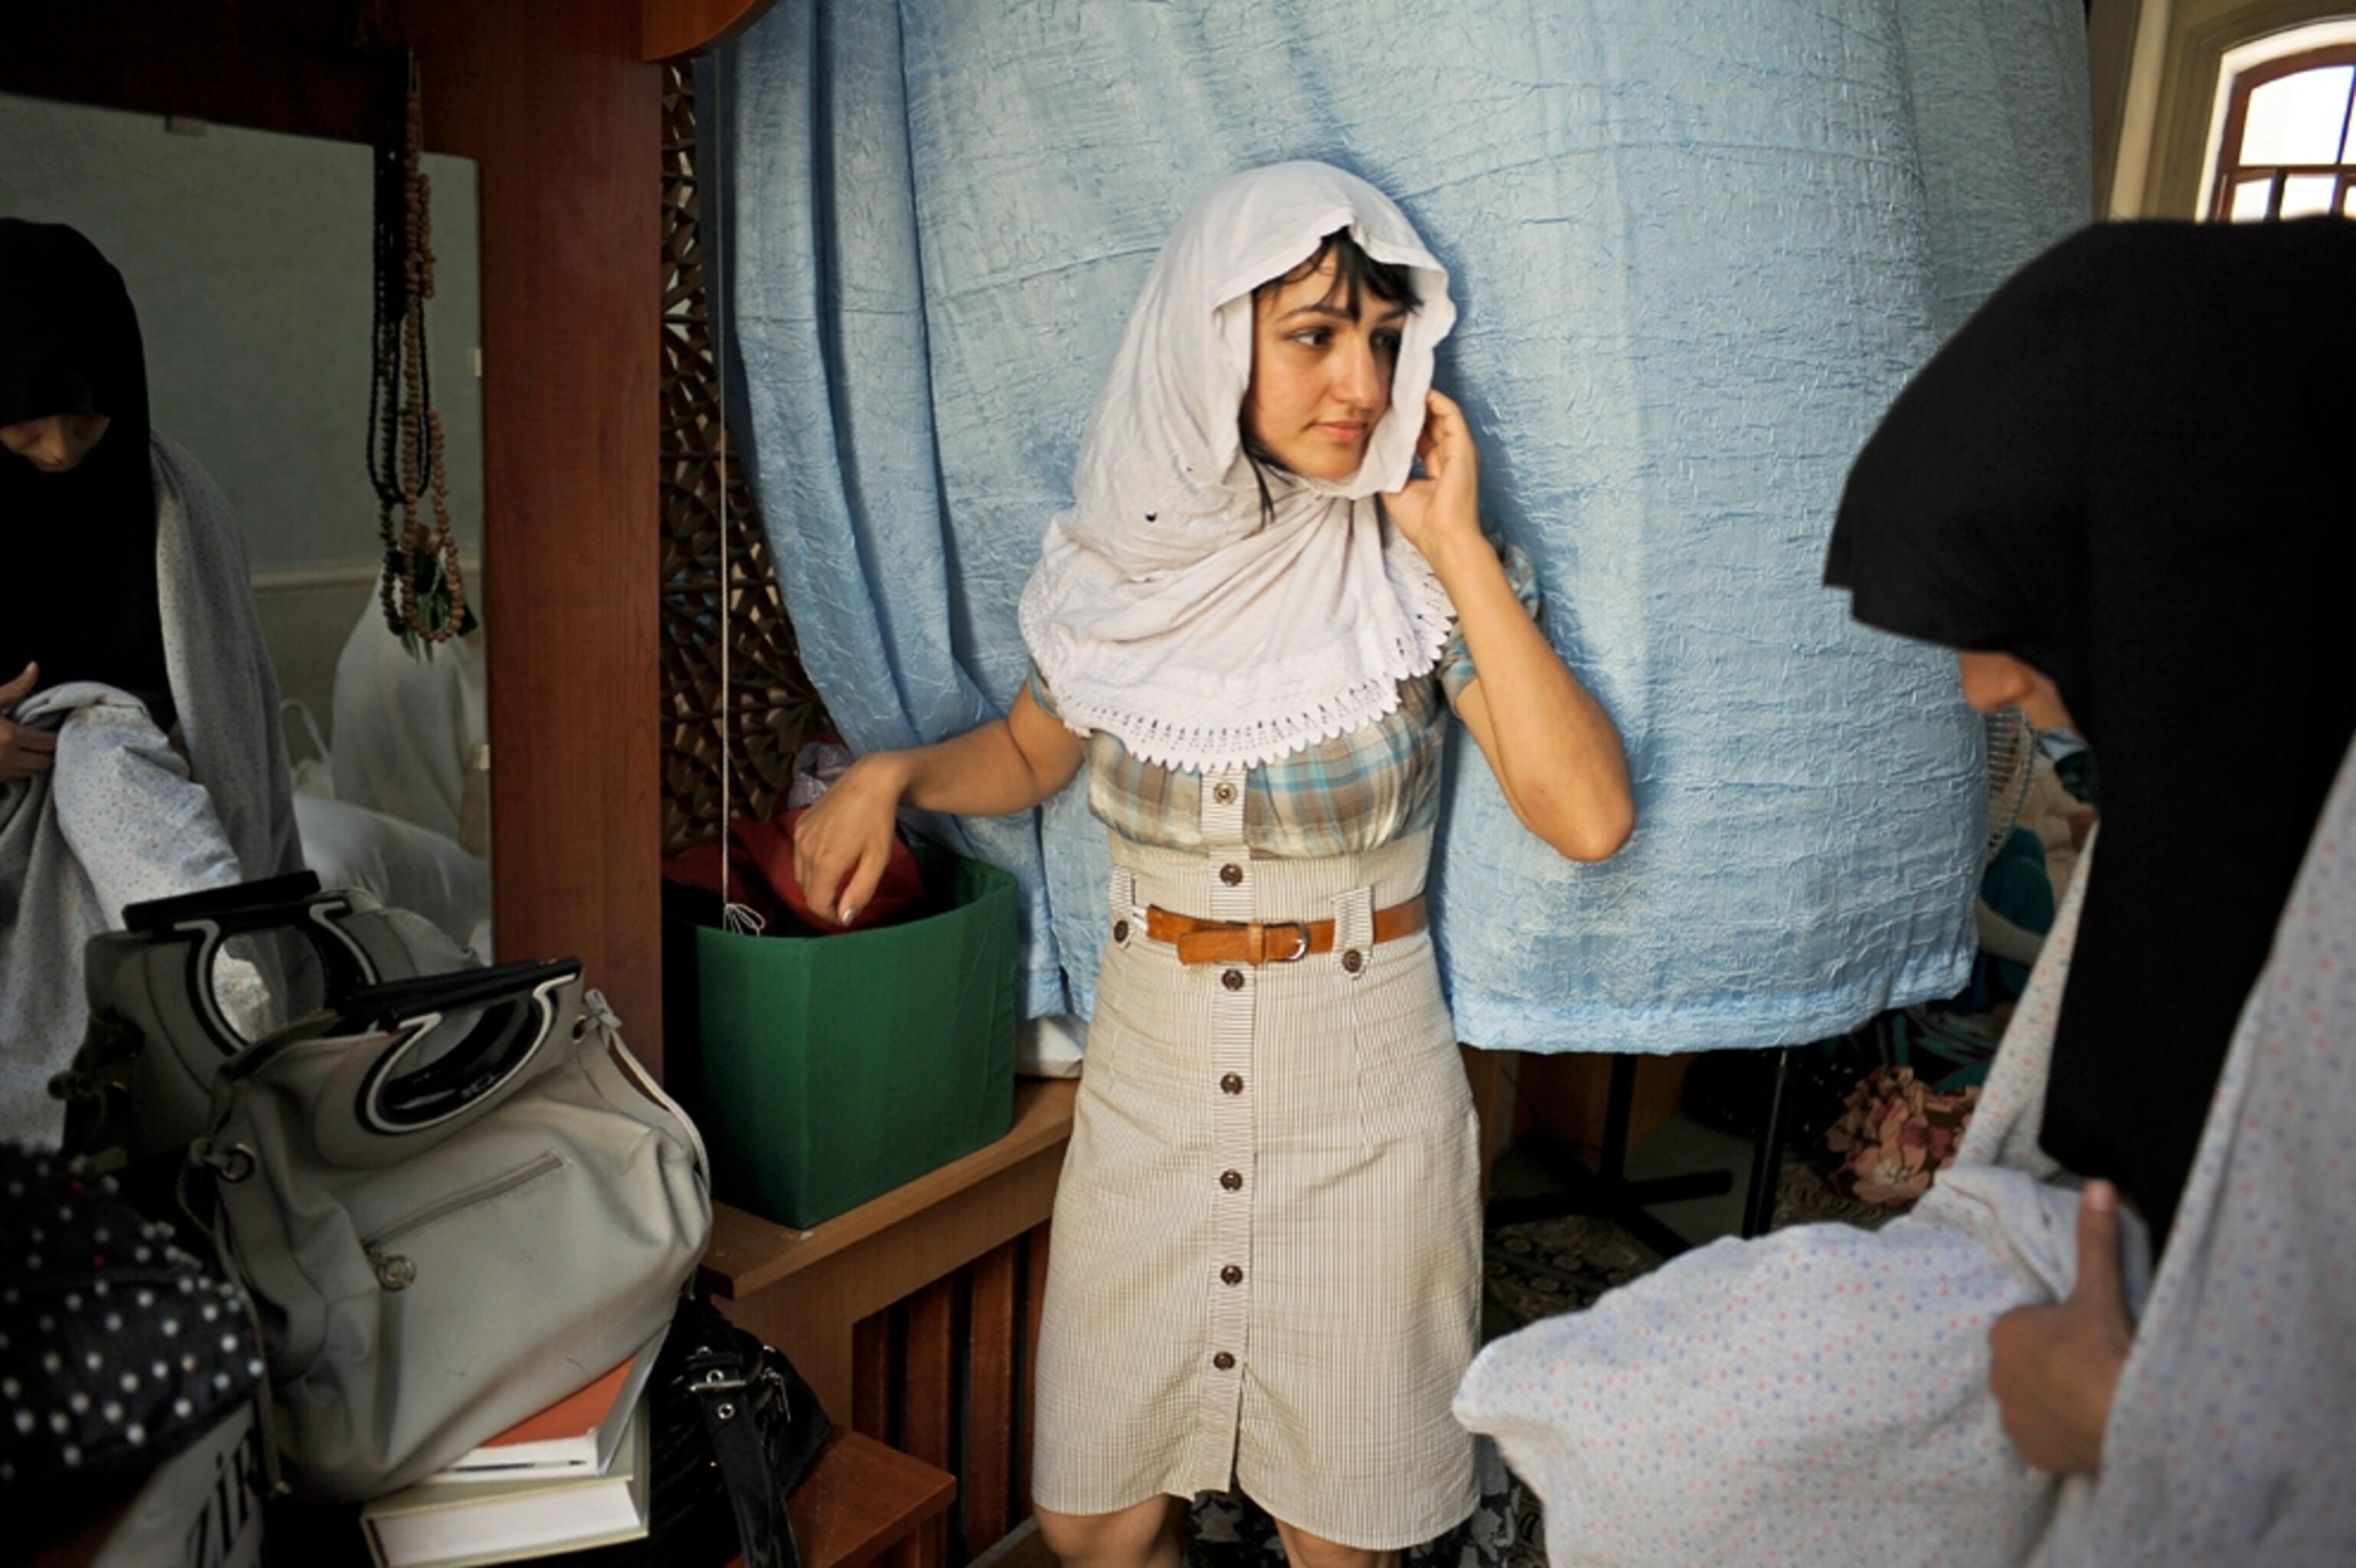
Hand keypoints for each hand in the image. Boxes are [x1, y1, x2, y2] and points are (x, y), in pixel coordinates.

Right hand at [1, 662, 56, 781]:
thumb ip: (16, 687)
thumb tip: (35, 666)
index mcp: (11, 737)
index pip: (50, 743)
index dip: (58, 736)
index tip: (58, 728)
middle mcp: (8, 758)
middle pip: (45, 761)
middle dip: (51, 750)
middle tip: (49, 737)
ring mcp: (0, 772)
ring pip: (32, 771)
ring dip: (36, 760)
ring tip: (34, 746)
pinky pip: (16, 776)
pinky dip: (21, 767)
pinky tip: (17, 754)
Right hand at [789, 753, 910, 926]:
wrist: (870, 780)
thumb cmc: (879, 821)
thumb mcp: (877, 860)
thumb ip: (860, 891)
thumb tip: (845, 918)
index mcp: (825, 862)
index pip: (816, 903)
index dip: (830, 916)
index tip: (845, 918)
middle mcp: (805, 850)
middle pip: (806, 890)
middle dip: (823, 902)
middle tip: (844, 903)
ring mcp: (800, 835)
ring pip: (800, 874)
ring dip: (815, 885)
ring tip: (837, 885)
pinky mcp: (800, 824)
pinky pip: (799, 856)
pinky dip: (810, 866)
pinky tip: (829, 861)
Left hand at [1380, 390, 1482, 563]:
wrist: (1442, 539)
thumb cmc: (1423, 524)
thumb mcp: (1396, 491)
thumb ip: (1388, 470)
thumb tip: (1372, 453)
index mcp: (1437, 469)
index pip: (1420, 438)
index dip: (1403, 423)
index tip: (1385, 411)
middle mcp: (1451, 458)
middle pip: (1431, 423)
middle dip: (1411, 408)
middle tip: (1390, 391)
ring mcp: (1460, 451)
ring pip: (1441, 415)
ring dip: (1423, 400)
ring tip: (1402, 386)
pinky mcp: (1464, 448)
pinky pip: (1451, 415)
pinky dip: (1437, 401)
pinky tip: (1419, 393)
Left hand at [1987, 1180, 2134, 1473]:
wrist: (2132, 1420)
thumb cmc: (2110, 1349)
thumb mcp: (2101, 1289)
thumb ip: (2095, 1239)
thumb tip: (2098, 1185)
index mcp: (2004, 1333)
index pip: (2026, 1327)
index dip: (2057, 1330)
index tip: (2086, 1336)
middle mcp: (1996, 1377)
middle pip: (2026, 1364)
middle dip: (2051, 1364)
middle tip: (2094, 1366)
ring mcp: (2012, 1419)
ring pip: (2031, 1400)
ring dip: (2054, 1399)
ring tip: (2093, 1396)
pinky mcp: (2031, 1454)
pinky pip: (2040, 1438)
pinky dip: (2059, 1433)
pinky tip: (2086, 1426)